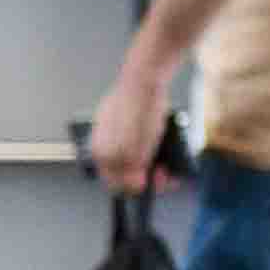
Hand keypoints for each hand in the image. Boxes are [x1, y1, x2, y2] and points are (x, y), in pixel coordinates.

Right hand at [87, 55, 179, 196]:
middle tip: (165, 171)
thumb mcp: (137, 151)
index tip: (154, 184)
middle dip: (147, 175)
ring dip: (152, 161)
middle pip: (126, 171)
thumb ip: (132, 173)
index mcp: (101, 154)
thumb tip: (133, 189)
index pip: (115, 183)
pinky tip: (161, 140)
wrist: (144, 80)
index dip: (135, 187)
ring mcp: (114, 132)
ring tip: (167, 156)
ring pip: (134, 156)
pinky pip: (138, 140)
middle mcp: (104, 144)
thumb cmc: (139, 113)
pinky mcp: (126, 121)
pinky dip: (151, 145)